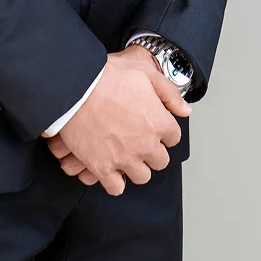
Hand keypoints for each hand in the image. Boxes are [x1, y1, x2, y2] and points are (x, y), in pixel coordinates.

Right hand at [44, 46, 191, 195]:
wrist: (75, 89)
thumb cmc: (107, 77)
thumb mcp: (145, 72)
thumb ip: (169, 93)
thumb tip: (185, 110)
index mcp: (158, 122)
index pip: (173, 138)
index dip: (163, 131)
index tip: (154, 126)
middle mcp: (145, 145)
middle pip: (160, 161)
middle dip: (152, 151)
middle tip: (139, 140)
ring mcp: (124, 159)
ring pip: (141, 176)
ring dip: (136, 167)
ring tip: (125, 155)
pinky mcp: (102, 168)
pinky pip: (116, 188)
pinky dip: (115, 181)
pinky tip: (111, 169)